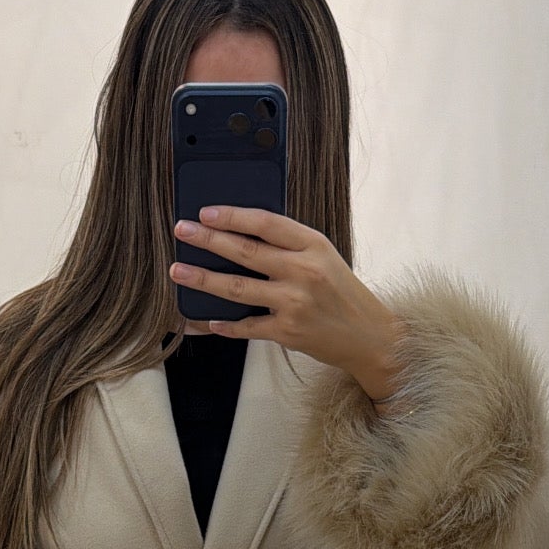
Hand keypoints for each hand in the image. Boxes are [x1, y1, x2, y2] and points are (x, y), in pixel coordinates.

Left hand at [169, 205, 402, 400]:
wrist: (369, 336)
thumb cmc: (341, 293)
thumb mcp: (323, 257)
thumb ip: (290, 245)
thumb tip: (241, 233)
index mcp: (313, 245)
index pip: (266, 223)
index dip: (232, 215)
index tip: (205, 212)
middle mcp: (303, 271)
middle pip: (245, 252)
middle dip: (207, 240)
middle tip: (181, 231)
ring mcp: (294, 303)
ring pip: (237, 288)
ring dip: (203, 280)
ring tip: (179, 271)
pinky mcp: (287, 332)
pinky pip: (246, 326)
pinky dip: (225, 324)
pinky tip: (206, 319)